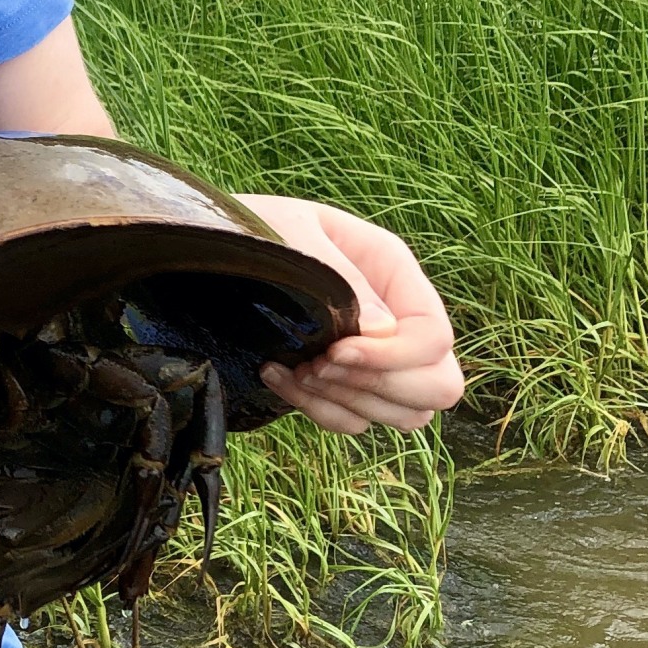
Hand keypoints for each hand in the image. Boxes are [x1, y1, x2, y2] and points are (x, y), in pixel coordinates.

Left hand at [236, 195, 464, 435]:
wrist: (209, 244)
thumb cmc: (251, 225)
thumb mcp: (289, 231)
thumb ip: (338, 278)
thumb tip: (382, 334)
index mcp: (392, 270)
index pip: (435, 337)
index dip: (395, 357)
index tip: (334, 352)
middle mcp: (395, 316)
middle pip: (438, 386)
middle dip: (379, 386)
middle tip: (316, 364)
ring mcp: (373, 355)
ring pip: (404, 415)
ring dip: (347, 402)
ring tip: (294, 368)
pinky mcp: (341, 381)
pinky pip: (356, 422)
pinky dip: (318, 412)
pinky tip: (273, 373)